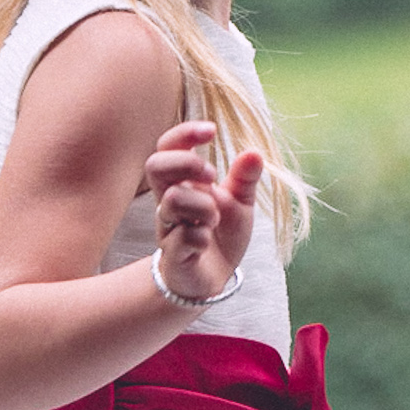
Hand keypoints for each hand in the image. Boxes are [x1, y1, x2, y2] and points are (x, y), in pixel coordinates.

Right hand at [144, 121, 263, 302]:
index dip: (184, 133)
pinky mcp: (172, 254)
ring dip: (203, 207)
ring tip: (214, 220)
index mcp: (184, 183)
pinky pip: (183, 236)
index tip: (211, 132)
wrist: (214, 277)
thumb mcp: (240, 203)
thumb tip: (254, 152)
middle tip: (212, 176)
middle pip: (155, 165)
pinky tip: (206, 243)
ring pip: (173, 200)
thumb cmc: (221, 235)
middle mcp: (169, 201)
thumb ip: (245, 179)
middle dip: (186, 164)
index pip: (168, 147)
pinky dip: (201, 237)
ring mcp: (168, 227)